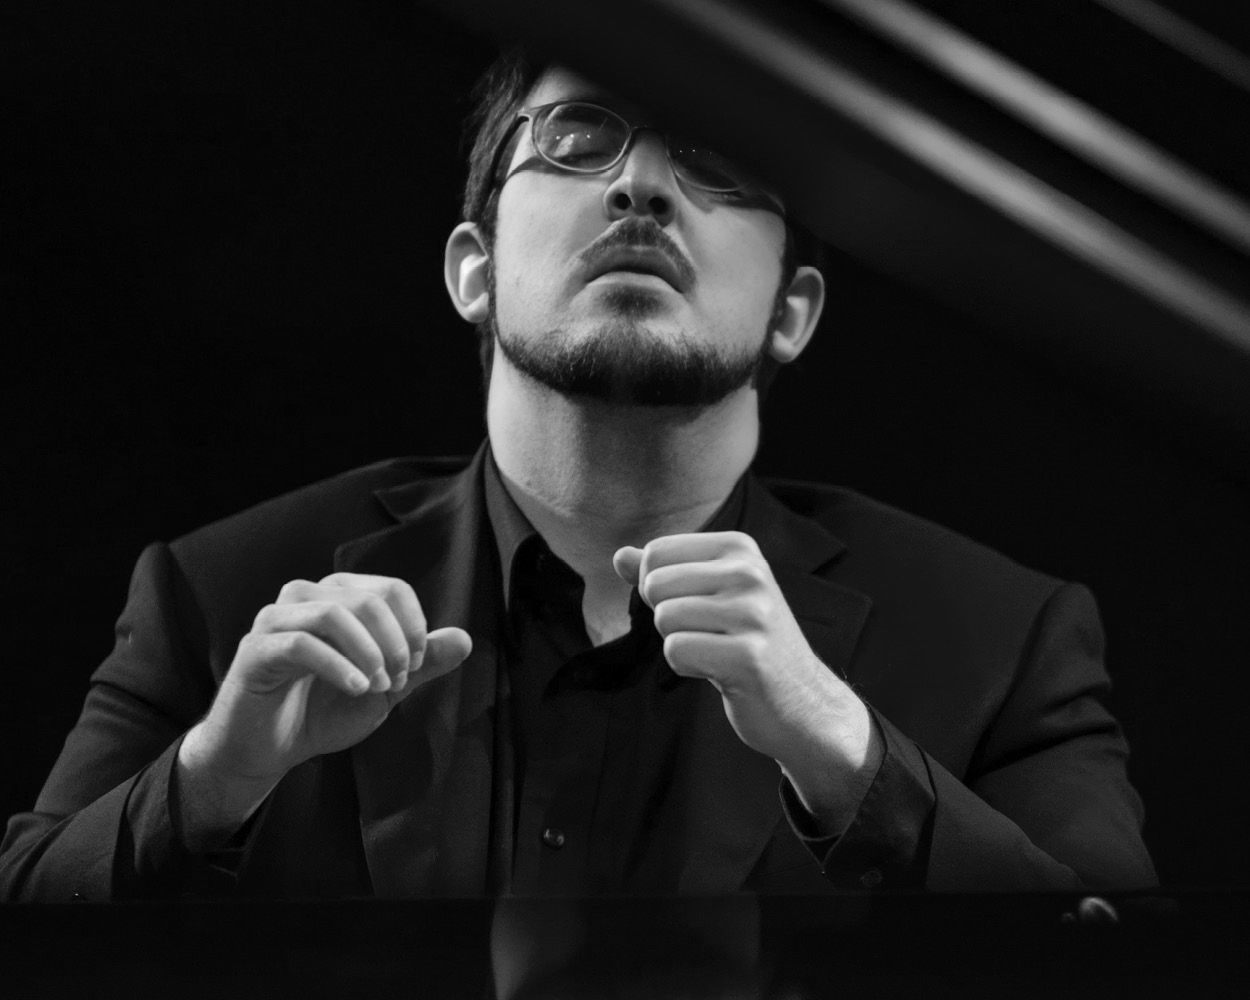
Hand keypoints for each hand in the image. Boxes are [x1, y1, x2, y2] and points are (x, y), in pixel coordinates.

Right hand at [176, 573, 471, 847]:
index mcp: (339, 596)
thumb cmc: (323, 712)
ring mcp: (276, 619)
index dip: (413, 626)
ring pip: (334, 612)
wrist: (267, 751)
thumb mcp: (384, 689)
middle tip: (399, 681)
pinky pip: (302, 643)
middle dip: (395, 642)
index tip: (415, 666)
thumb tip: (466, 639)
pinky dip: (338, 666)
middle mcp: (306, 596)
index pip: (391, 588)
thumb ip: (422, 664)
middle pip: (368, 598)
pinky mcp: (256, 649)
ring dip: (368, 652)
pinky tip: (356, 689)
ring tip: (379, 687)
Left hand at [614, 532, 878, 830]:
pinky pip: (677, 651)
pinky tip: (721, 670)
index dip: (656, 586)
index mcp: (739, 547)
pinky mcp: (748, 655)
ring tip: (717, 650)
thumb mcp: (710, 594)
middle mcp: (750, 572)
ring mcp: (753, 612)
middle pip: (655, 584)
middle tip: (707, 633)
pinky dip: (687, 667)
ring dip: (679, 643)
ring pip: (664, 618)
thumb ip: (665, 573)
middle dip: (667, 617)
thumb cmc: (747, 643)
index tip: (694, 606)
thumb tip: (619, 556)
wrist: (802, 701)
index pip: (655, 553)